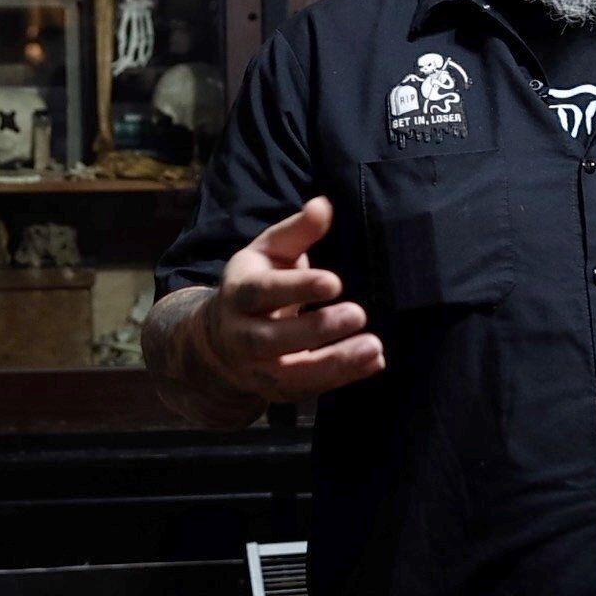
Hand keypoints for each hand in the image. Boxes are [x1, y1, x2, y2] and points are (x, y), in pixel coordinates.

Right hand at [196, 196, 384, 403]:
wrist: (220, 340)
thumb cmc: (257, 283)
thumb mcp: (269, 251)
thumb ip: (298, 231)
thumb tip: (323, 204)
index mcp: (239, 293)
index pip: (262, 293)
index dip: (297, 288)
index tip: (335, 282)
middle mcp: (242, 336)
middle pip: (271, 339)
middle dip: (316, 330)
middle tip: (358, 314)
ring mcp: (258, 369)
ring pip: (291, 374)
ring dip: (334, 364)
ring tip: (374, 347)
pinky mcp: (278, 390)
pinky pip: (310, 389)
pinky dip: (342, 378)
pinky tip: (374, 361)